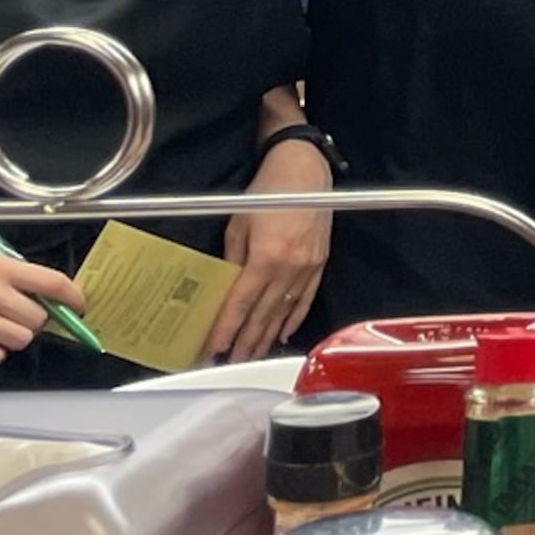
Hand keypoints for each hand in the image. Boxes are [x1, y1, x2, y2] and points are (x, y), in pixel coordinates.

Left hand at [208, 140, 333, 360]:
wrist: (305, 172)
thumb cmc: (268, 192)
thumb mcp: (240, 225)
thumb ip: (233, 260)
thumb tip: (226, 289)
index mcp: (266, 257)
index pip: (241, 303)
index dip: (226, 329)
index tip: (214, 348)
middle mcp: (289, 267)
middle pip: (263, 314)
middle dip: (246, 341)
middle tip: (232, 362)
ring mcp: (308, 268)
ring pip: (284, 312)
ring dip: (267, 337)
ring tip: (252, 355)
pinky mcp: (320, 264)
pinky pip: (305, 298)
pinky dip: (294, 318)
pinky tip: (284, 333)